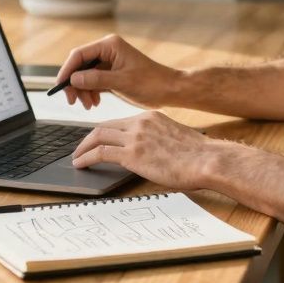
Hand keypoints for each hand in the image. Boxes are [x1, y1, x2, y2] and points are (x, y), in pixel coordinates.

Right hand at [55, 34, 181, 109]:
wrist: (170, 90)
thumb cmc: (151, 83)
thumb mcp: (122, 82)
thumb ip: (96, 79)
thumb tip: (73, 79)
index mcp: (109, 45)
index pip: (79, 55)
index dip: (67, 71)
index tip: (60, 87)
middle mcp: (107, 50)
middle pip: (80, 65)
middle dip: (75, 84)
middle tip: (74, 101)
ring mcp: (109, 61)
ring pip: (84, 75)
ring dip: (83, 90)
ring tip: (89, 105)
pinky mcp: (112, 72)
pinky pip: (93, 81)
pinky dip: (90, 92)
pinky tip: (95, 103)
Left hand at [70, 111, 215, 190]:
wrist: (207, 160)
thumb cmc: (198, 155)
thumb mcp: (175, 138)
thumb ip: (159, 139)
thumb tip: (152, 152)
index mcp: (150, 117)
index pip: (119, 122)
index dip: (104, 131)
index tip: (97, 140)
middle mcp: (140, 123)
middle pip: (103, 126)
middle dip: (88, 138)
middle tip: (80, 148)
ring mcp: (135, 137)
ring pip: (97, 136)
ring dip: (82, 148)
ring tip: (76, 158)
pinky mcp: (133, 154)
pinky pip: (100, 153)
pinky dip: (86, 158)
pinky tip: (81, 164)